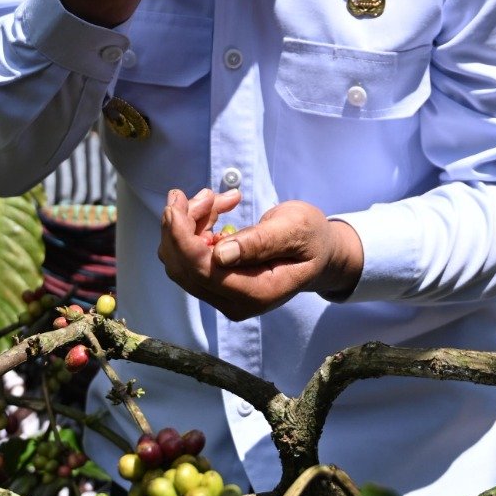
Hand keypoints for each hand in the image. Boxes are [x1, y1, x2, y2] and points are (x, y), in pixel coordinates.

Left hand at [157, 191, 363, 320]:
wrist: (320, 253)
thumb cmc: (312, 238)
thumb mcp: (296, 229)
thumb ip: (260, 242)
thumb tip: (220, 254)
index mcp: (257, 292)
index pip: (203, 271)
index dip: (181, 237)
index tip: (175, 204)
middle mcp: (235, 302)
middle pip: (184, 266)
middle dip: (181, 225)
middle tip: (202, 193)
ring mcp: (223, 296)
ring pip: (181, 260)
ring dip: (188, 223)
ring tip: (215, 197)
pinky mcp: (216, 283)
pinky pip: (190, 256)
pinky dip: (194, 228)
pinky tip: (216, 208)